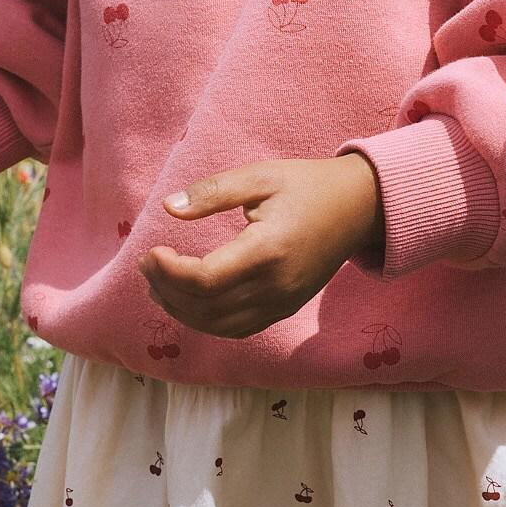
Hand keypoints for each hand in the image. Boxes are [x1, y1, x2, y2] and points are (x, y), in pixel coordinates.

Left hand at [141, 154, 383, 338]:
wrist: (358, 209)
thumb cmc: (306, 186)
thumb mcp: (260, 176)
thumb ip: (213, 192)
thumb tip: (169, 208)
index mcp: (268, 250)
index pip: (205, 280)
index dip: (169, 272)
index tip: (150, 252)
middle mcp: (276, 286)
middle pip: (206, 308)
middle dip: (167, 290)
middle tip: (147, 264)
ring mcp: (282, 303)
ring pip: (219, 326)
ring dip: (182, 310)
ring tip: (157, 285)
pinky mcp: (284, 309)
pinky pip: (237, 329)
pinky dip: (206, 321)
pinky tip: (187, 301)